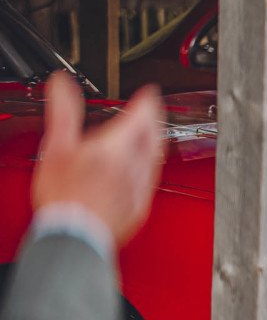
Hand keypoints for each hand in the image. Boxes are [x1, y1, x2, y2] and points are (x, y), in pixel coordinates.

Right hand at [33, 71, 165, 244]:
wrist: (76, 236)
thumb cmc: (65, 197)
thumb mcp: (57, 147)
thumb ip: (64, 112)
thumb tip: (63, 84)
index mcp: (117, 147)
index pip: (143, 114)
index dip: (148, 99)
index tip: (150, 91)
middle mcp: (135, 165)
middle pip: (155, 135)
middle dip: (155, 119)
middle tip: (153, 110)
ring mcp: (140, 187)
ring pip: (157, 157)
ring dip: (154, 142)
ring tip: (149, 134)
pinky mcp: (140, 205)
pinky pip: (152, 179)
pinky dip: (150, 166)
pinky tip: (141, 168)